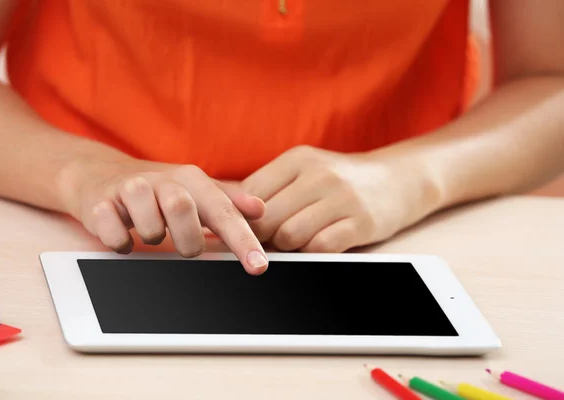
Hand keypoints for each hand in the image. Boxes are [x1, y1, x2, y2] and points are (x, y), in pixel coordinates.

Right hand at [57, 158, 268, 273]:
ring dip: (153, 236)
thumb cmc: (158, 190)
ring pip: (149, 223)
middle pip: (182, 208)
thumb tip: (260, 210)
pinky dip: (122, 243)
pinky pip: (114, 234)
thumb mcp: (196, 191)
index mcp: (191, 180)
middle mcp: (161, 180)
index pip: (223, 211)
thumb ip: (228, 202)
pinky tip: (124, 237)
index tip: (258, 267)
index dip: (243, 240)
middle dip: (187, 240)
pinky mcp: (99, 204)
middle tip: (185, 248)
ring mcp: (128, 190)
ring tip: (151, 232)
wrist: (99, 175)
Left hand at [241, 146, 438, 251]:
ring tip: (294, 242)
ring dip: (286, 247)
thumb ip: (268, 189)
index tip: (238, 230)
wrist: (397, 179)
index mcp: (297, 159)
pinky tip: (316, 245)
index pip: (249, 193)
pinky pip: (320, 248)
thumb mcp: (304, 171)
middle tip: (265, 242)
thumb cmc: (338, 181)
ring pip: (289, 236)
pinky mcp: (361, 222)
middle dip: (260, 237)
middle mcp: (318, 174)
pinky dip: (311, 253)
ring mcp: (342, 198)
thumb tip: (223, 215)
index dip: (239, 217)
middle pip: (266, 218)